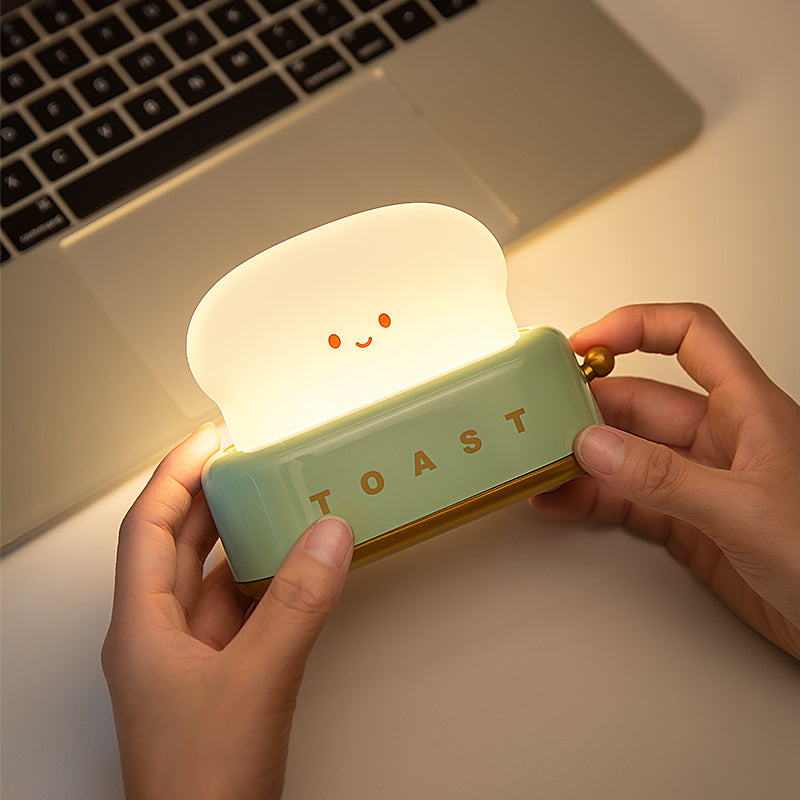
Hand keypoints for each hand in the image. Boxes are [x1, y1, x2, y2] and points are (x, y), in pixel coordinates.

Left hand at [101, 424, 353, 799]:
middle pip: (176, 547)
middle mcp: (157, 638)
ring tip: (273, 503)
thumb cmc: (199, 786)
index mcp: (140, 627)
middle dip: (208, 498)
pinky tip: (291, 572)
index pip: (148, 526)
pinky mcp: (219, 682)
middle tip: (247, 461)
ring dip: (238, 540)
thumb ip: (295, 604)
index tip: (211, 437)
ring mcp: (188, 662)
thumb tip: (327, 534)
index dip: (177, 474)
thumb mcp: (254, 680)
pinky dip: (263, 584)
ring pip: (209, 580)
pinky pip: (238, 613)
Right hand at [533, 303, 799, 658]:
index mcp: (749, 410)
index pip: (690, 337)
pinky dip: (591, 498)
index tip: (585, 344)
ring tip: (543, 462)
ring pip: (627, 453)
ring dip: (583, 456)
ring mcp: (700, 481)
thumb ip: (665, 478)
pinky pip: (628, 499)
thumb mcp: (744, 509)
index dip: (636, 326)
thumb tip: (597, 447)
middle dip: (590, 405)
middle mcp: (721, 438)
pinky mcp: (688, 524)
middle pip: (641, 400)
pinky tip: (564, 499)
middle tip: (544, 419)